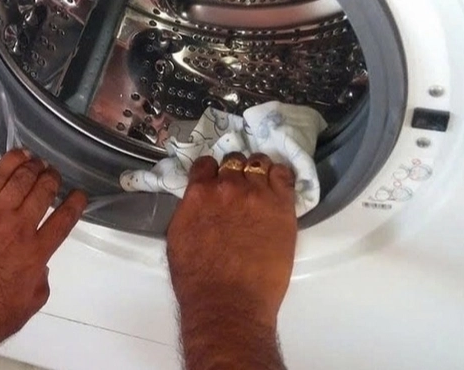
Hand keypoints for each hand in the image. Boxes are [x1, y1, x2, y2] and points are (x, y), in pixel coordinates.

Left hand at [0, 150, 87, 354]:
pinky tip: (17, 156)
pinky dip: (9, 162)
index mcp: (38, 254)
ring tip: (37, 162)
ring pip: (21, 179)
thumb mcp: (27, 306)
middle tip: (53, 175)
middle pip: (43, 192)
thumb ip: (40, 283)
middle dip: (52, 179)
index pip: (64, 220)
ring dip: (33, 166)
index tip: (78, 195)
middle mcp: (21, 229)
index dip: (75, 203)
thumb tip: (41, 268)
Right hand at [167, 153, 297, 327]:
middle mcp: (228, 187)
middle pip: (234, 161)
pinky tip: (278, 186)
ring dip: (259, 170)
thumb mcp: (178, 237)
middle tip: (240, 189)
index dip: (211, 171)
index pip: (206, 164)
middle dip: (235, 172)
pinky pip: (284, 174)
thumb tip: (197, 203)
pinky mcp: (283, 207)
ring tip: (261, 185)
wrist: (229, 303)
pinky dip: (280, 176)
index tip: (215, 181)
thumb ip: (189, 210)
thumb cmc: (198, 280)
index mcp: (199, 194)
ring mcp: (258, 194)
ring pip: (260, 162)